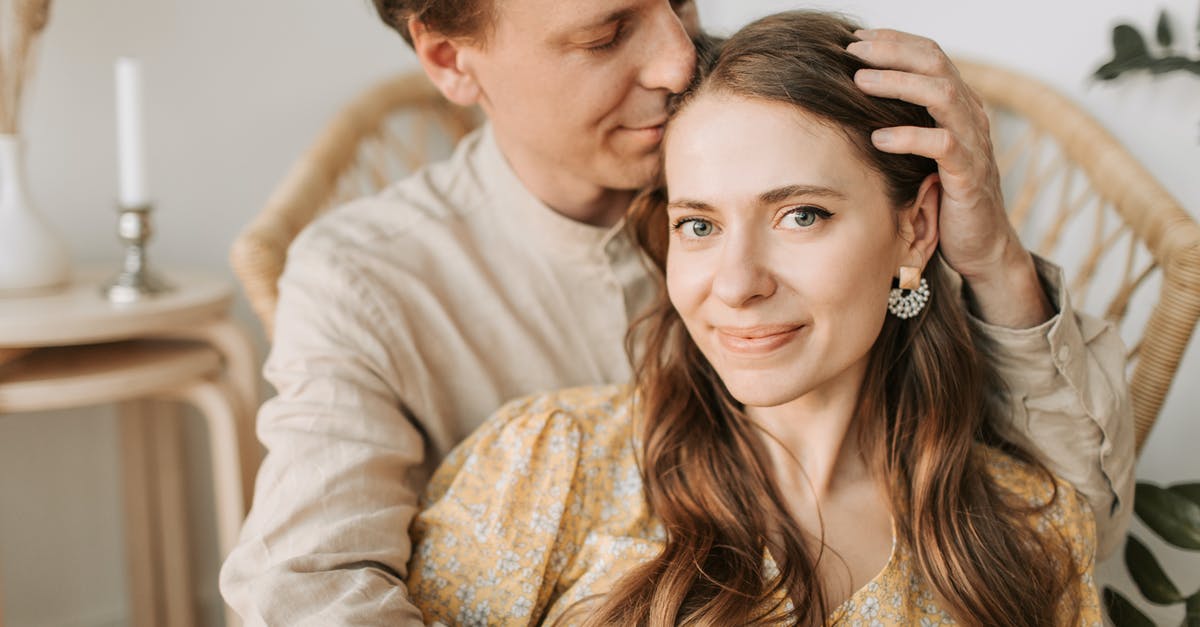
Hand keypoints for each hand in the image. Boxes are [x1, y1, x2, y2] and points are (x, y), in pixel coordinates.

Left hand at [847, 28, 1051, 326]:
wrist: (980, 244)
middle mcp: (970, 116)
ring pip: (942, 96)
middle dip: (892, 52)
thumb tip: (854, 97)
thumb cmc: (942, 194)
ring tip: (860, 82)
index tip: (855, 39)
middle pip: (935, 64)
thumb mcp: (922, 151)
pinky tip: (879, 137)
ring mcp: (973, 144)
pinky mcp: (969, 176)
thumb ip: (904, 121)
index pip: (930, 54)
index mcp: (959, 104)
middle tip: (852, 52)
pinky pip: (944, 146)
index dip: (894, 41)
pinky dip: (910, 137)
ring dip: (898, 84)